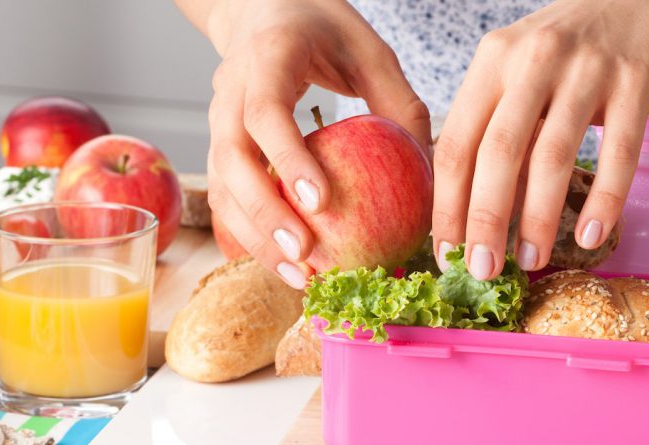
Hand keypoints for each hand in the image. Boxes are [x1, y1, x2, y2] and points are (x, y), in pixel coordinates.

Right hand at [187, 0, 430, 287]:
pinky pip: (226, 197)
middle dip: (265, 214)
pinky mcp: (221, 147)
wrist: (263, 11)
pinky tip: (286, 267)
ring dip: (255, 237)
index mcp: (267, 58)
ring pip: (222, 187)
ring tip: (299, 277)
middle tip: (305, 256)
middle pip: (233, 160)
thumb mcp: (370, 50)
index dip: (287, 159)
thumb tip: (431, 166)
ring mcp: (217, 120)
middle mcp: (230, 90)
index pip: (265, 112)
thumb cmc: (324, 29)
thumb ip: (398, 101)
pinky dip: (251, 235)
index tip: (319, 202)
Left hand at [432, 0, 648, 278]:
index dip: (447, 204)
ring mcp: (587, 69)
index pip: (456, 142)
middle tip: (482, 271)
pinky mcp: (636, 81)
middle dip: (486, 221)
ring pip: (553, 155)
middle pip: (498, 152)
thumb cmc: (571, 47)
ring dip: (538, 218)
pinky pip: (620, 152)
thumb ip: (495, 123)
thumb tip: (468, 210)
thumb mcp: (519, 67)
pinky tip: (590, 235)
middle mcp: (533, 60)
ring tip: (531, 261)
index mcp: (493, 60)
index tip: (446, 253)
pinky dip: (604, 200)